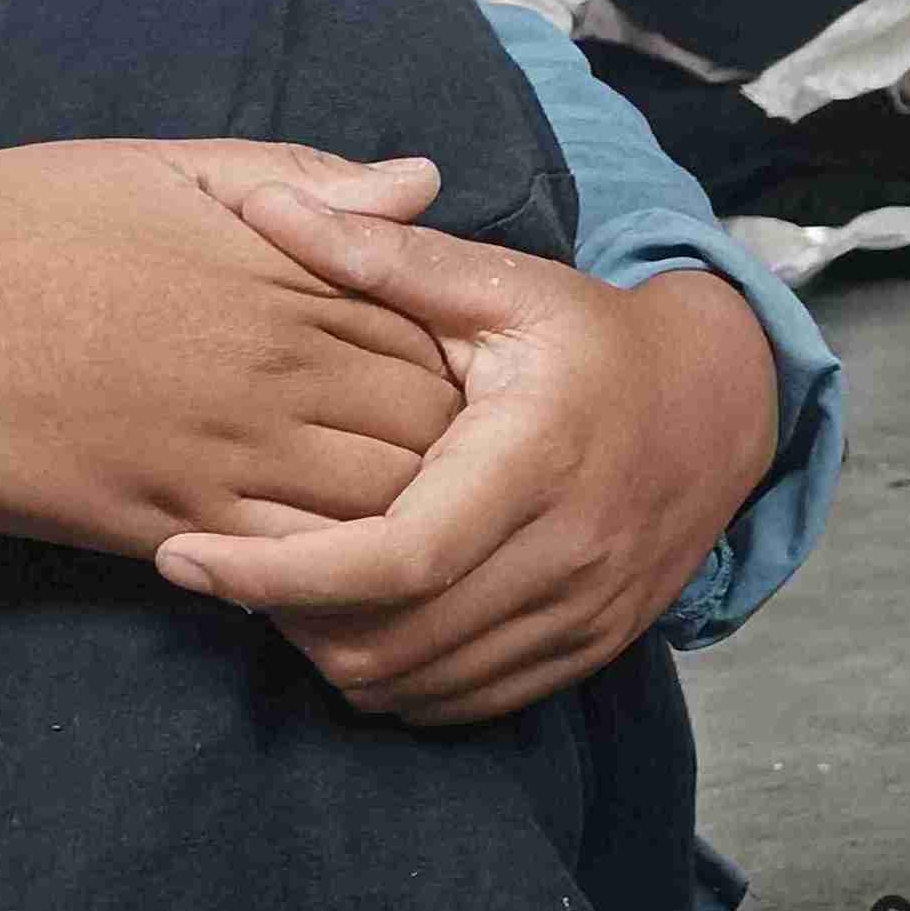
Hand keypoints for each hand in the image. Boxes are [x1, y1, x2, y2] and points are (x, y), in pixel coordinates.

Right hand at [0, 141, 456, 552]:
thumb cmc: (3, 220)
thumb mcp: (162, 170)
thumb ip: (303, 183)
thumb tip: (422, 181)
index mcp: (282, 280)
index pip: (437, 344)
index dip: (460, 375)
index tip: (456, 391)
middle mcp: (269, 371)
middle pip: (430, 438)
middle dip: (457, 463)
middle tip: (454, 479)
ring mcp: (214, 454)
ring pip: (377, 515)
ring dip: (405, 530)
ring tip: (409, 536)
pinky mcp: (155, 523)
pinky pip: (284, 571)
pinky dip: (325, 579)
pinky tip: (326, 575)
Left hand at [152, 190, 782, 724]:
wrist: (725, 406)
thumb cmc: (594, 341)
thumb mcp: (504, 284)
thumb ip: (386, 255)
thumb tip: (269, 206)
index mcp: (535, 458)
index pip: (393, 557)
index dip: (277, 574)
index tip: (184, 557)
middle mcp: (570, 550)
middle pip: (392, 639)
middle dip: (285, 617)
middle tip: (228, 564)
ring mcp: (586, 611)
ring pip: (419, 684)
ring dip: (332, 653)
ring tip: (288, 590)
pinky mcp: (590, 647)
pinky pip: (464, 704)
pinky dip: (395, 681)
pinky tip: (360, 623)